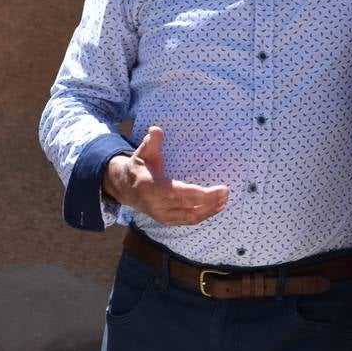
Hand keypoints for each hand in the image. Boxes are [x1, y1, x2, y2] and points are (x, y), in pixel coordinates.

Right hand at [104, 126, 229, 224]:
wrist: (125, 188)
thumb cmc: (139, 166)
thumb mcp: (143, 152)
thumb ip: (151, 141)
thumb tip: (155, 130)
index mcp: (151, 186)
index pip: (178, 192)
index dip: (199, 193)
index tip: (218, 189)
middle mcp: (156, 204)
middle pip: (188, 206)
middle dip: (210, 200)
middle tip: (226, 191)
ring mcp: (162, 214)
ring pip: (190, 216)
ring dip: (210, 210)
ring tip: (224, 199)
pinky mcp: (166, 220)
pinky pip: (188, 220)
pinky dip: (203, 215)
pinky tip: (216, 207)